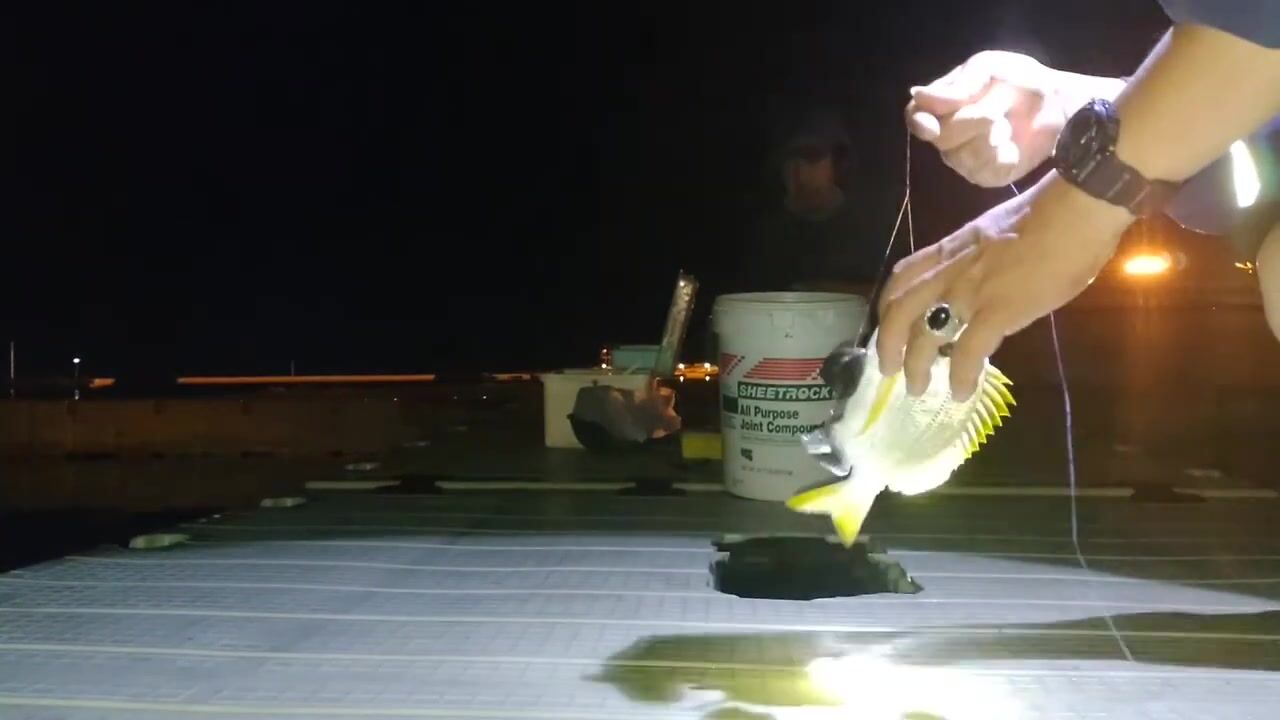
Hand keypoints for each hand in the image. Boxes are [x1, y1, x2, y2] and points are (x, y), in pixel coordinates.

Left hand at [875, 171, 1132, 398]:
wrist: (1076, 208)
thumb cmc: (1050, 213)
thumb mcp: (995, 234)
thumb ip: (981, 262)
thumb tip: (986, 285)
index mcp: (950, 249)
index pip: (902, 277)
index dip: (888, 306)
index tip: (887, 326)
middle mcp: (950, 271)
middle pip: (899, 310)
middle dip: (887, 344)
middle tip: (887, 370)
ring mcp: (970, 292)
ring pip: (924, 335)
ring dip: (916, 367)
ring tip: (917, 389)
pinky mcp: (997, 311)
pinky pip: (968, 352)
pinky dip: (961, 376)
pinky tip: (961, 392)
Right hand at [906, 51, 1119, 187]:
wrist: (1056, 103)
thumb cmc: (1019, 80)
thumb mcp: (988, 69)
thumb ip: (957, 85)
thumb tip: (918, 95)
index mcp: (942, 107)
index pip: (916, 117)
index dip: (919, 123)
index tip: (931, 127)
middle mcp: (948, 136)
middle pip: (941, 139)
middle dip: (968, 124)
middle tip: (995, 112)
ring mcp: (965, 159)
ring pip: (961, 157)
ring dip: (988, 139)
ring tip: (1006, 125)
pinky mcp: (988, 175)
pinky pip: (983, 171)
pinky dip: (1000, 156)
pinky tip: (1011, 144)